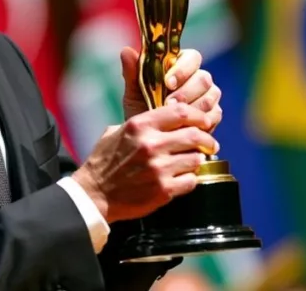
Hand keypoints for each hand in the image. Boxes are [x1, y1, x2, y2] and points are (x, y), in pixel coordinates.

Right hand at [71, 104, 218, 222]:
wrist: (94, 195)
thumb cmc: (104, 162)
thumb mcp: (116, 132)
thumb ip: (141, 123)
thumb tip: (165, 116)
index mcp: (140, 125)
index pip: (181, 112)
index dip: (198, 116)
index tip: (204, 122)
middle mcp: (151, 144)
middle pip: (194, 135)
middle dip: (207, 140)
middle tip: (211, 144)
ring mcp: (158, 168)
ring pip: (196, 159)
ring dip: (197, 160)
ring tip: (193, 161)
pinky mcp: (163, 190)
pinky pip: (191, 181)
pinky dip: (190, 179)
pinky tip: (183, 178)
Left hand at [120, 47, 222, 130]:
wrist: (149, 138)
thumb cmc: (142, 110)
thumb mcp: (134, 93)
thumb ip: (133, 72)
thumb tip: (126, 51)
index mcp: (181, 65)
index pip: (192, 58)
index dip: (182, 69)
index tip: (168, 82)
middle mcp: (198, 77)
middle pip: (203, 77)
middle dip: (186, 92)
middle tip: (168, 104)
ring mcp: (208, 95)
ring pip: (211, 95)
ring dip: (193, 107)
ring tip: (175, 117)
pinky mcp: (214, 113)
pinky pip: (214, 113)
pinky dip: (201, 120)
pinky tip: (186, 126)